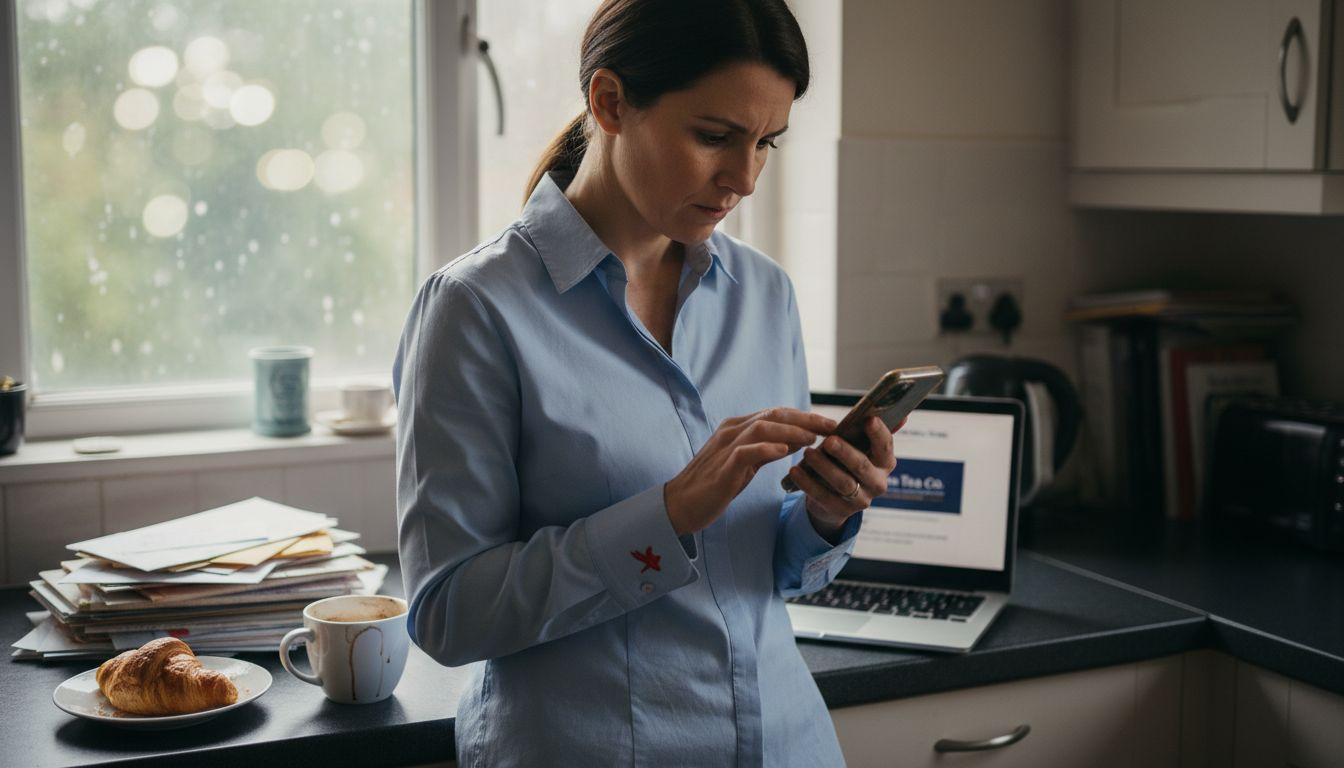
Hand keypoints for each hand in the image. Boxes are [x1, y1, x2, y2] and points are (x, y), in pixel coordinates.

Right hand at [665, 408, 836, 535]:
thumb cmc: (714, 483)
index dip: (805, 416)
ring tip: (812, 438)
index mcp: (738, 427)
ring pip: (762, 428)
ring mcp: (725, 447)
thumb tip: (796, 440)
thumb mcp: (746, 463)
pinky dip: (766, 449)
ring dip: (791, 431)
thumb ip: (767, 449)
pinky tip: (785, 452)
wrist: (681, 503)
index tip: (830, 423)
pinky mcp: (722, 467)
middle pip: (774, 415)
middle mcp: (732, 430)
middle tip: (832, 426)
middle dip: (806, 419)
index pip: (777, 413)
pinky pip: (746, 452)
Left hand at [787, 416, 902, 540]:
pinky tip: (795, 470)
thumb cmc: (848, 462)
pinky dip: (808, 483)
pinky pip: (823, 496)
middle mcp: (878, 482)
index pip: (885, 446)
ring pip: (843, 482)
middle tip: (829, 440)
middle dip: (845, 452)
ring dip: (824, 467)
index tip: (868, 419)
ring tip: (808, 453)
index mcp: (885, 462)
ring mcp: (861, 499)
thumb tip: (903, 414)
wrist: (835, 498)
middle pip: (862, 466)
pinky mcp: (842, 511)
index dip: (878, 433)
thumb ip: (873, 431)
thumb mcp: (860, 447)